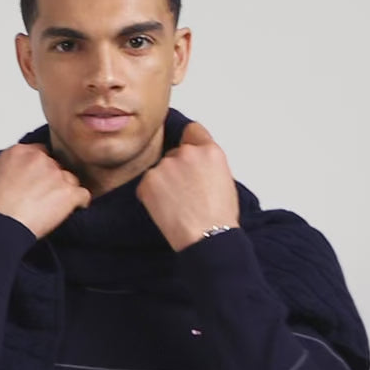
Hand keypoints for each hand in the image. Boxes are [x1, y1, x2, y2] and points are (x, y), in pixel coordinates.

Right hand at [0, 143, 90, 239]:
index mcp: (18, 153)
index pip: (38, 153)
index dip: (38, 169)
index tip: (36, 181)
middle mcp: (39, 159)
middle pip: (55, 166)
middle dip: (51, 181)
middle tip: (44, 198)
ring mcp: (56, 175)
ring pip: (70, 179)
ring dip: (65, 191)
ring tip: (55, 208)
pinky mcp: (68, 192)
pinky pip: (83, 195)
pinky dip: (79, 204)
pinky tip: (72, 211)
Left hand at [135, 120, 240, 251]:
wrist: (207, 237)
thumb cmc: (219, 217)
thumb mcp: (224, 179)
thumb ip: (208, 164)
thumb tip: (197, 166)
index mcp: (210, 151)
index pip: (192, 131)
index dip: (189, 143)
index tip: (186, 152)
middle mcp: (187, 153)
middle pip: (174, 153)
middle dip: (176, 169)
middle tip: (184, 192)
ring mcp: (166, 166)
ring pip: (159, 169)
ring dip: (163, 182)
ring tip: (177, 204)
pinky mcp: (148, 181)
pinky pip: (146, 185)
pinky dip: (150, 196)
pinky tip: (165, 209)